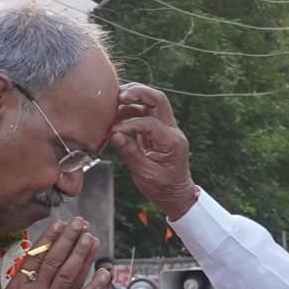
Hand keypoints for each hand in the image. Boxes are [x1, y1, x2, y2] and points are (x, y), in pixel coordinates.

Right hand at [0, 218, 104, 288]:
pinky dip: (94, 286)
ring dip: (82, 255)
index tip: (59, 224)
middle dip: (69, 239)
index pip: (36, 256)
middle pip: (55, 259)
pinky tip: (105, 273)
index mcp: (18, 287)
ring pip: (69, 274)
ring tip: (92, 238)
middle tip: (81, 223)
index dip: (49, 238)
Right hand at [106, 85, 199, 219]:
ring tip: (114, 102)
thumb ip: (129, 152)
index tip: (113, 132)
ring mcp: (167, 129)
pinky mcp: (159, 131)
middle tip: (119, 95)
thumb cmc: (163, 188)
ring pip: (152, 102)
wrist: (176, 195)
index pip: (149, 122)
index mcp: (172, 141)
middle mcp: (172, 130)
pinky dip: (132, 109)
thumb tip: (114, 134)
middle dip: (138, 93)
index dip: (129, 125)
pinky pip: (146, 112)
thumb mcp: (145, 174)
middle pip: (158, 99)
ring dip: (134, 98)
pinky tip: (118, 113)